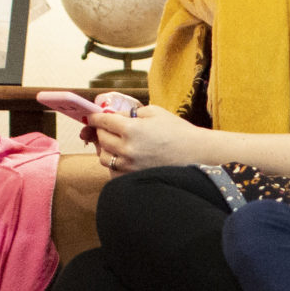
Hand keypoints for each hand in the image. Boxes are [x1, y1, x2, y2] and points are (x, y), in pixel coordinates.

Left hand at [88, 102, 205, 172]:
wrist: (197, 154)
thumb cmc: (178, 131)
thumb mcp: (154, 112)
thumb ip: (130, 112)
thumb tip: (113, 115)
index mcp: (131, 129)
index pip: (102, 121)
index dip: (95, 118)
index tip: (92, 117)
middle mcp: (127, 149)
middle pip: (101, 139)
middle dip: (102, 131)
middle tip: (108, 128)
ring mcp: (129, 167)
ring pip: (103, 157)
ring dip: (107, 148)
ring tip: (118, 144)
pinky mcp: (133, 178)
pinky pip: (113, 171)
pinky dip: (115, 163)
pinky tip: (125, 158)